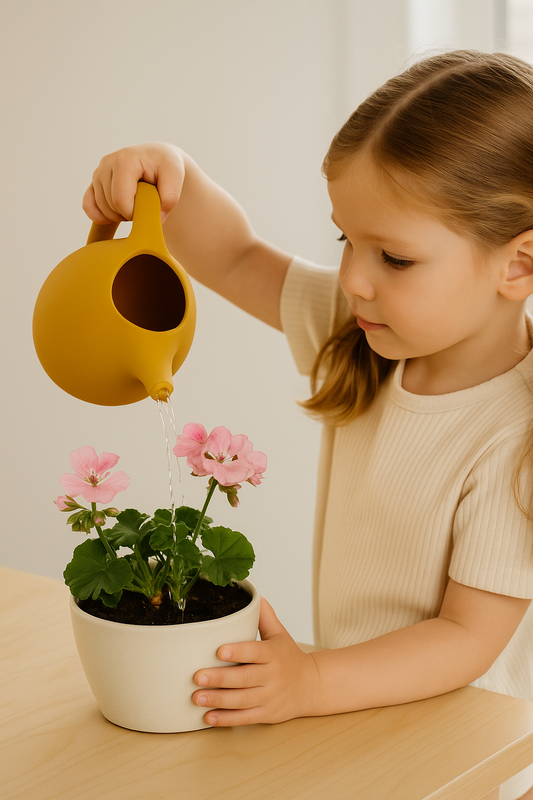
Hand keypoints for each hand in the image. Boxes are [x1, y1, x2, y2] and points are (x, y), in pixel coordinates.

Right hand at [82, 142, 185, 223]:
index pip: (121, 200)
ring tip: (136, 204)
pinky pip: (89, 206)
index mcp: (124, 160)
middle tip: (144, 206)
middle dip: (129, 214)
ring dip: (119, 215)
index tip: (149, 209)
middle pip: (111, 206)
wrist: (157, 159)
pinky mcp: (94, 183)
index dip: (135, 214)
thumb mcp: (175, 176)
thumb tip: (158, 218)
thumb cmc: (165, 166)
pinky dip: (100, 217)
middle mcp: (107, 164)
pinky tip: (114, 217)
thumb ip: (170, 196)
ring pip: (101, 209)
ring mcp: (98, 173)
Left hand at [192, 597, 319, 725]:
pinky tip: (208, 717)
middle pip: (245, 678)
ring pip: (242, 700)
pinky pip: (245, 718)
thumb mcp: (280, 634)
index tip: (219, 650)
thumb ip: (265, 616)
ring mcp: (270, 697)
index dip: (238, 651)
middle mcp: (272, 676)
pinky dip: (226, 719)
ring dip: (218, 700)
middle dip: (220, 678)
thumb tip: (254, 594)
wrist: (311, 686)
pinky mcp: (267, 714)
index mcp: (273, 654)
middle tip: (197, 676)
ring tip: (196, 697)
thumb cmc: (289, 657)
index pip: (255, 652)